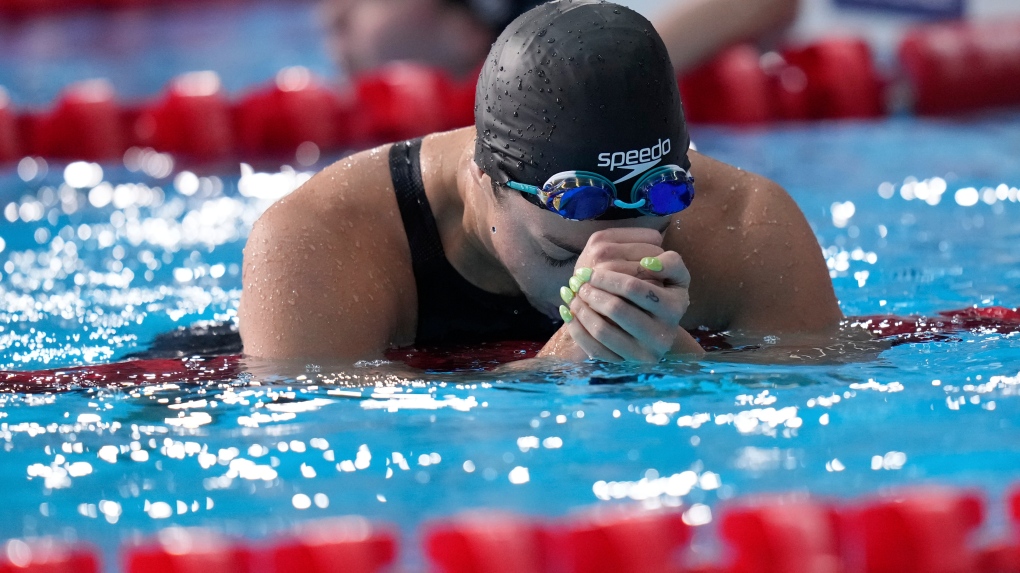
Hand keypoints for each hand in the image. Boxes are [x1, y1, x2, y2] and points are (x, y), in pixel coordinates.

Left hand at [558, 229, 691, 361]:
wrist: (659, 328)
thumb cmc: (662, 293)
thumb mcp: (675, 276)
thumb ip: (669, 262)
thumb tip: (647, 263)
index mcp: (674, 308)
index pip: (633, 287)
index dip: (606, 277)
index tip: (588, 271)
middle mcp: (662, 335)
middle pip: (616, 309)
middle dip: (591, 292)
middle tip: (577, 282)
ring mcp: (644, 354)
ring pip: (602, 330)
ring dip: (581, 309)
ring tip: (572, 295)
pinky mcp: (626, 365)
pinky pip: (594, 349)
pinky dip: (576, 329)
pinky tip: (569, 312)